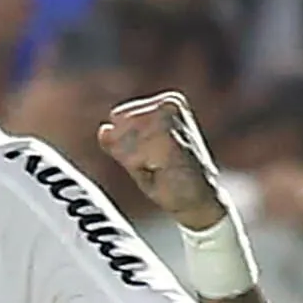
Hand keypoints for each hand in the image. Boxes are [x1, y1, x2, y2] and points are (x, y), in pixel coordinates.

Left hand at [98, 91, 227, 229]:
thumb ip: (117, 140)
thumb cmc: (168, 177)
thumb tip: (104, 129)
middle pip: (119, 127)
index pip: (119, 116)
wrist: (198, 200)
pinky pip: (132, 154)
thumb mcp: (136, 154)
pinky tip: (161, 171)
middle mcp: (170, 104)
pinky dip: (140, 168)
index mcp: (166, 102)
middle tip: (155, 164)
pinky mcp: (170, 139)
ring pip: (124, 141)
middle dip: (128, 152)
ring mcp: (171, 120)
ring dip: (135, 161)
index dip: (125, 144)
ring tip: (159, 168)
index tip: (151, 155)